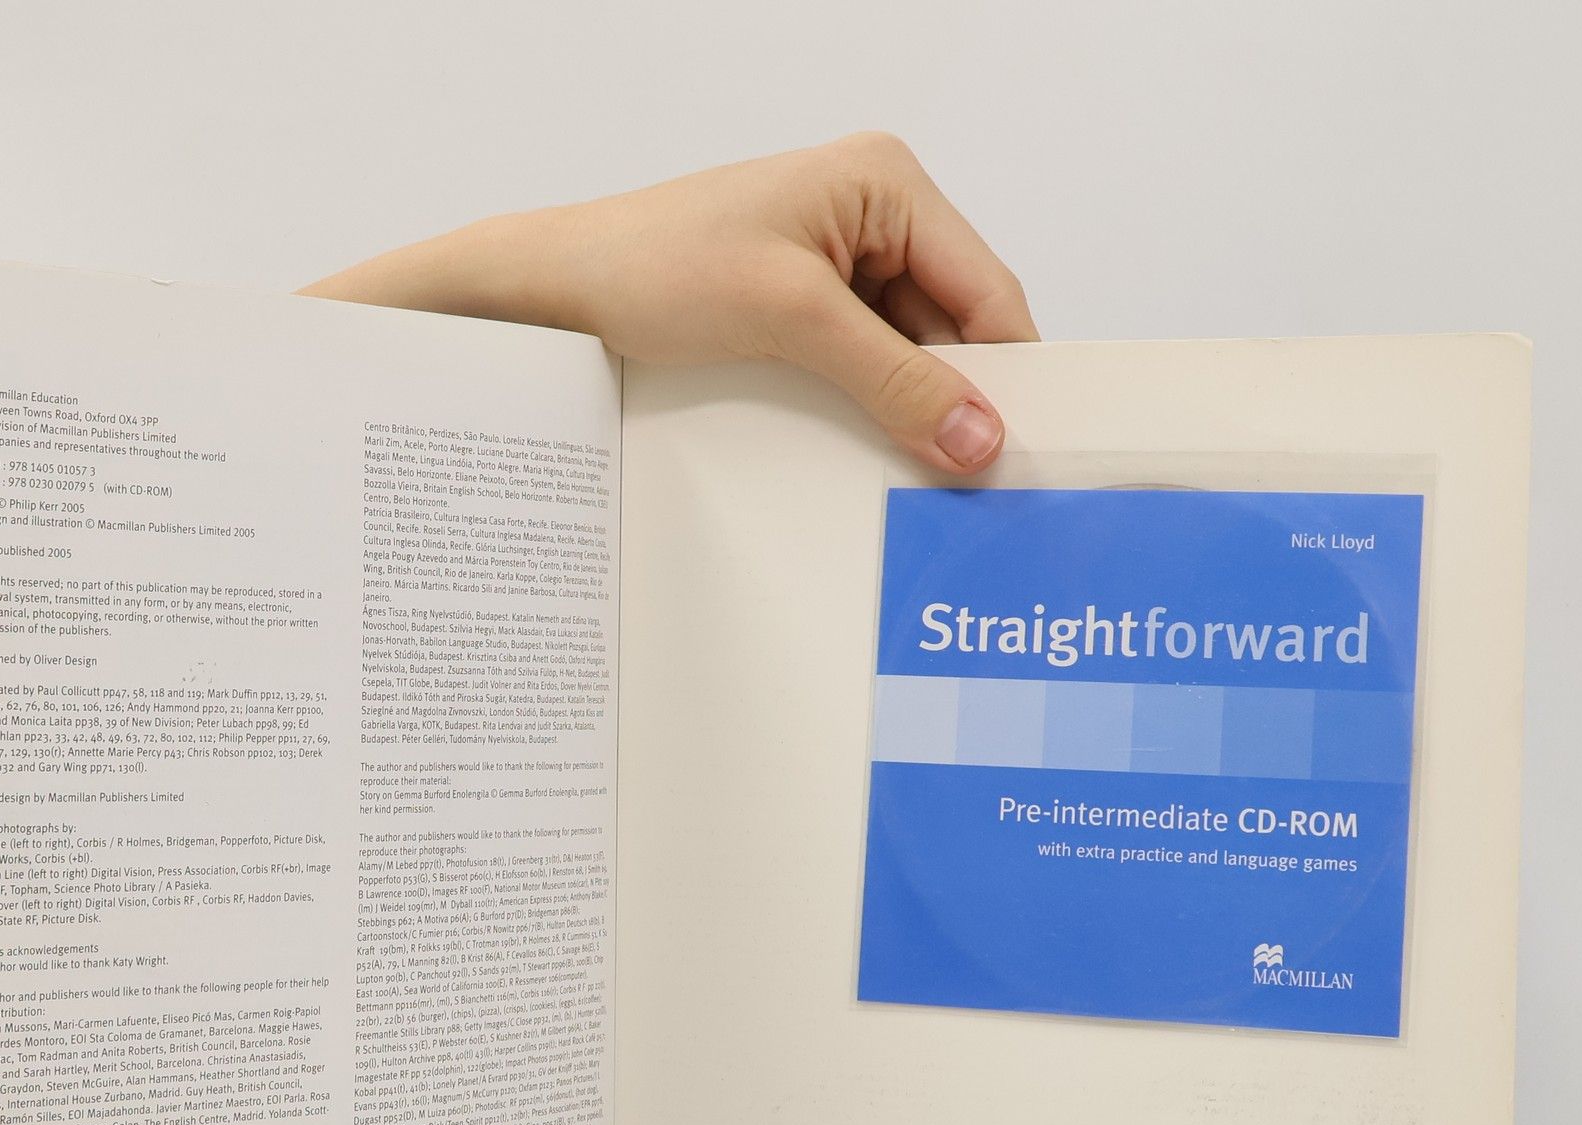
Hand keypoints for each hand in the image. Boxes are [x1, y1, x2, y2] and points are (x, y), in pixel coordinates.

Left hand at [303, 132, 1037, 474]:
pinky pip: (864, 365)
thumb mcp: (792, 321)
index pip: (987, 289)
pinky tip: (870, 455)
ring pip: (911, 354)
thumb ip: (895, 380)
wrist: (558, 290)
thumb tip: (980, 439)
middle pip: (955, 325)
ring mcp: (837, 261)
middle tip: (976, 484)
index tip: (1024, 452)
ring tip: (922, 479)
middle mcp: (874, 214)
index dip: (1010, 373)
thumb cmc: (656, 267)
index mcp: (886, 183)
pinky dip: (871, 410)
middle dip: (960, 399)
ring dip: (912, 413)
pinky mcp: (802, 306)